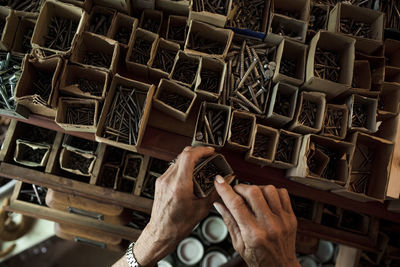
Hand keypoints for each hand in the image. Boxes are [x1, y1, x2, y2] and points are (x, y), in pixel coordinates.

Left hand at [133, 146, 216, 266]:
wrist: (162, 232)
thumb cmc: (178, 225)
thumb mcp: (202, 209)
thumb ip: (215, 192)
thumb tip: (224, 182)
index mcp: (179, 186)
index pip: (188, 157)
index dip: (201, 150)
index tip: (210, 151)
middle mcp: (168, 181)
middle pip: (183, 155)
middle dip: (197, 152)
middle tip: (208, 156)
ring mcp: (162, 180)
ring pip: (177, 160)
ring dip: (190, 159)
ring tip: (201, 166)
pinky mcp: (160, 182)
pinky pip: (173, 168)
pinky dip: (183, 167)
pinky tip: (190, 174)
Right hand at [213, 177, 299, 266]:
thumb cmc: (259, 259)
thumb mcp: (238, 244)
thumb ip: (229, 221)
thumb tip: (218, 204)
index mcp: (253, 234)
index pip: (236, 204)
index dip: (225, 189)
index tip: (219, 181)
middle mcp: (269, 225)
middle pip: (253, 192)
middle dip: (240, 188)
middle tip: (236, 192)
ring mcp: (282, 220)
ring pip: (269, 189)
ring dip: (257, 189)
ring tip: (252, 196)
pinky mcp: (291, 217)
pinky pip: (283, 193)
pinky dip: (272, 192)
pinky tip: (266, 198)